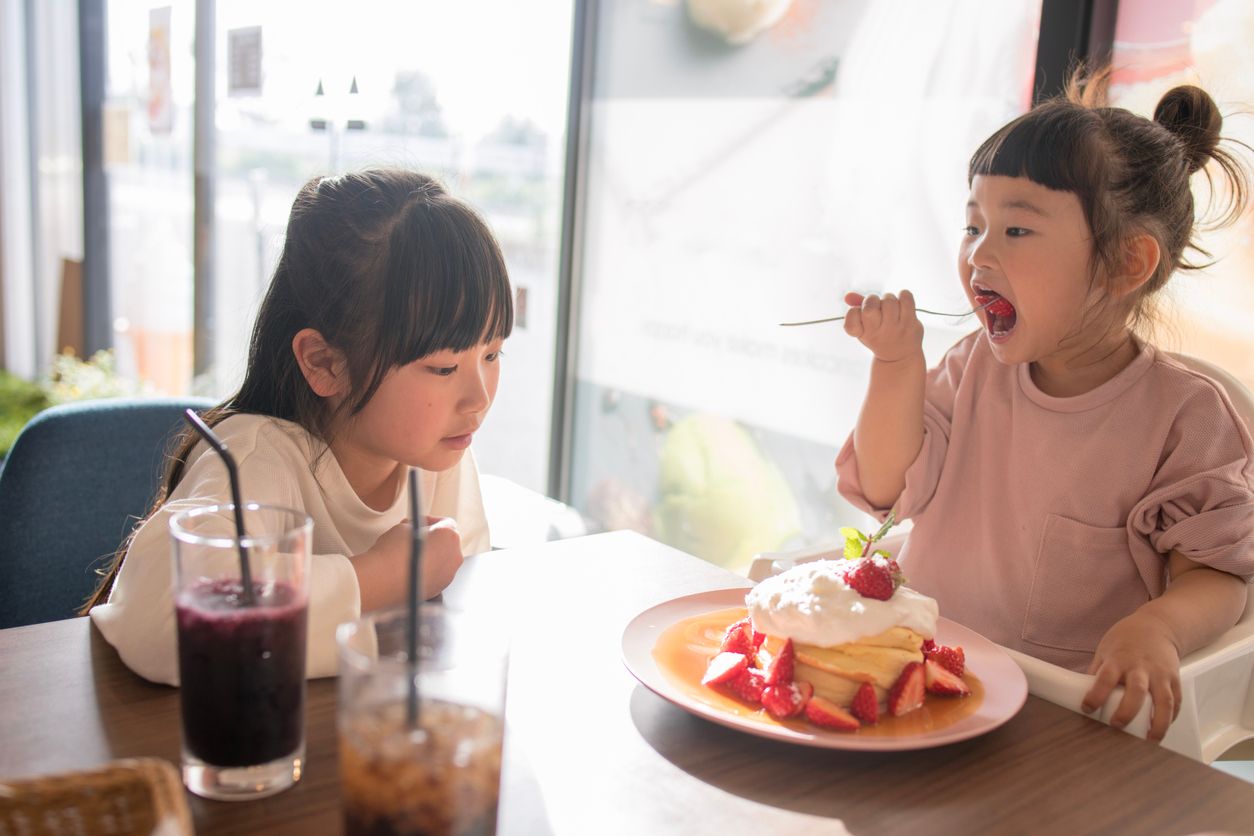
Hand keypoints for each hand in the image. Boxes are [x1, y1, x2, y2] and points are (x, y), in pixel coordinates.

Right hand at [355, 517, 463, 609]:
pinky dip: (425, 572)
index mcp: (449, 537)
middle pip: (446, 543)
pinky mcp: (438, 590)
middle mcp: (454, 557)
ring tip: (409, 556)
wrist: (383, 580)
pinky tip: (409, 570)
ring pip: (441, 561)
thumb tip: (414, 530)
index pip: (445, 523)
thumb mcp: (403, 527)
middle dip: (431, 540)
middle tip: (413, 539)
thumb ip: (416, 526)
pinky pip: (435, 576)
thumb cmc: (393, 554)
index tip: (419, 524)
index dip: (429, 522)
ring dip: (428, 557)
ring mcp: (448, 576)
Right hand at [842, 290, 923, 362]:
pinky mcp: (911, 323)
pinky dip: (904, 296)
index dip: (855, 311)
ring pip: (889, 300)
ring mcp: (896, 328)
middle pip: (870, 306)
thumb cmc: (879, 337)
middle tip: (877, 307)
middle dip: (872, 300)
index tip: (862, 320)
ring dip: (889, 299)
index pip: (852, 315)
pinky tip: (902, 304)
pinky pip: (906, 298)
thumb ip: (856, 309)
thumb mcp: (864, 327)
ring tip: (891, 308)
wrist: (900, 356)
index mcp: (863, 333)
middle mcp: (878, 333)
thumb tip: (848, 296)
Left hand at [1082, 612, 1181, 741]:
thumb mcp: (1105, 650)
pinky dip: (1172, 717)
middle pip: (1136, 691)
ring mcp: (1161, 673)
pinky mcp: (1175, 678)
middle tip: (1117, 726)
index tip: (1087, 708)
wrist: (1157, 625)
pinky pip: (1177, 701)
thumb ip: (1097, 672)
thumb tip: (1079, 694)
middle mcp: (1141, 667)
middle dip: (1127, 711)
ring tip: (1150, 740)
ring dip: (1158, 723)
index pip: (1105, 677)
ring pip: (1164, 700)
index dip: (1096, 694)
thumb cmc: (1127, 639)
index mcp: (1119, 659)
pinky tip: (1163, 728)